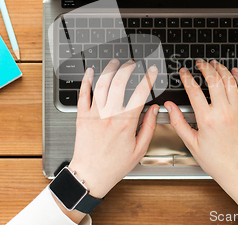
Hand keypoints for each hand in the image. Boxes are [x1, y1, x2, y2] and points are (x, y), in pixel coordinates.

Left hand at [68, 59, 159, 198]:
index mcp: (126, 123)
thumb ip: (149, 126)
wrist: (90, 174)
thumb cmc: (114, 165)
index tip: (153, 71)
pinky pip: (83, 94)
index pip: (141, 93)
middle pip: (119, 82)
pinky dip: (86, 80)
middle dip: (128, 68)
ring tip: (115, 62)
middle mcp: (109, 115)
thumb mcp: (139, 149)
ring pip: (101, 84)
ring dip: (109, 69)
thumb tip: (155, 109)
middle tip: (133, 64)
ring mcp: (94, 114)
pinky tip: (90, 72)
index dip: (149, 78)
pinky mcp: (81, 116)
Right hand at [165, 59, 237, 187]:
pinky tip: (234, 72)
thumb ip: (178, 122)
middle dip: (204, 67)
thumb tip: (169, 107)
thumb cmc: (216, 160)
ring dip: (221, 69)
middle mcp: (223, 112)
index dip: (186, 77)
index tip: (183, 72)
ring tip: (214, 64)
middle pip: (213, 80)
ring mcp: (237, 111)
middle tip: (199, 64)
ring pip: (229, 81)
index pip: (194, 90)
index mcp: (207, 119)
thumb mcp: (191, 143)